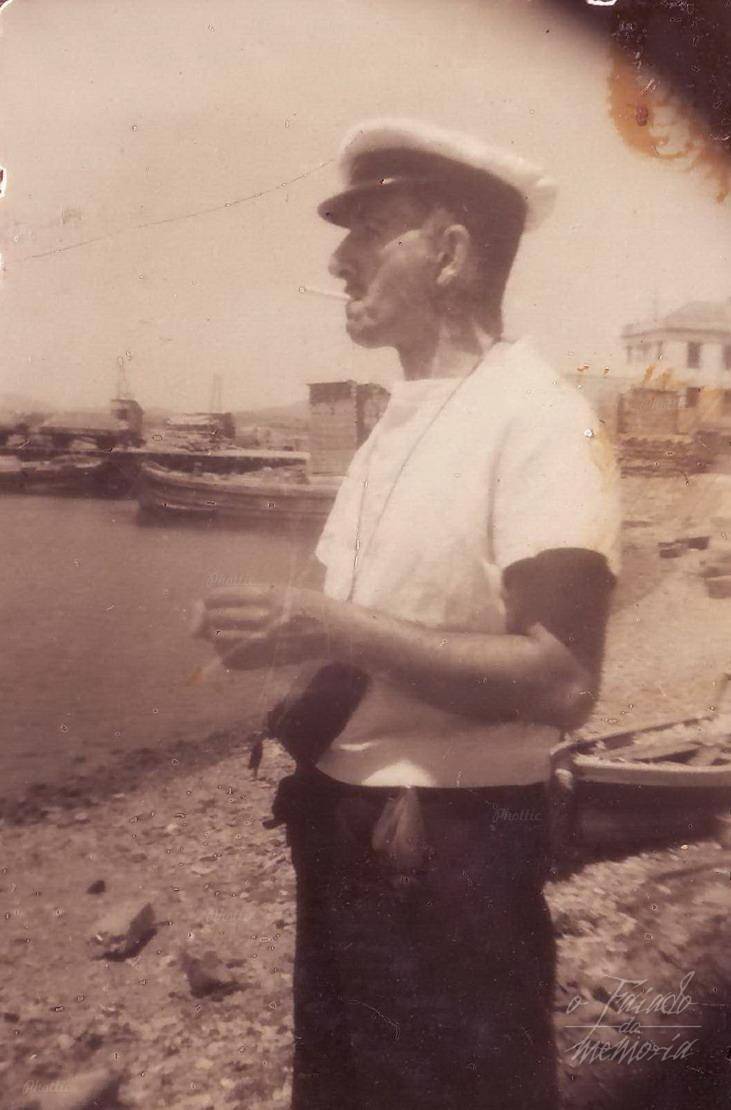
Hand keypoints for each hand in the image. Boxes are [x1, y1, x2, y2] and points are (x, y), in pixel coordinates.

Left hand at [194, 583, 326, 670]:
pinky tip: (233, 647)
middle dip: (208, 617)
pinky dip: (224, 653)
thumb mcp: (281, 590)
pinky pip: (230, 660)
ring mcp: (263, 641)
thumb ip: (248, 595)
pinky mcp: (265, 659)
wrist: (334, 631)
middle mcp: (262, 618)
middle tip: (213, 616)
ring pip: (218, 639)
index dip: (210, 599)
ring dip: (215, 634)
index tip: (210, 601)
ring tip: (224, 631)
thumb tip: (210, 603)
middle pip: (214, 618)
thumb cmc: (309, 605)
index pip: (218, 597)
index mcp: (266, 596)